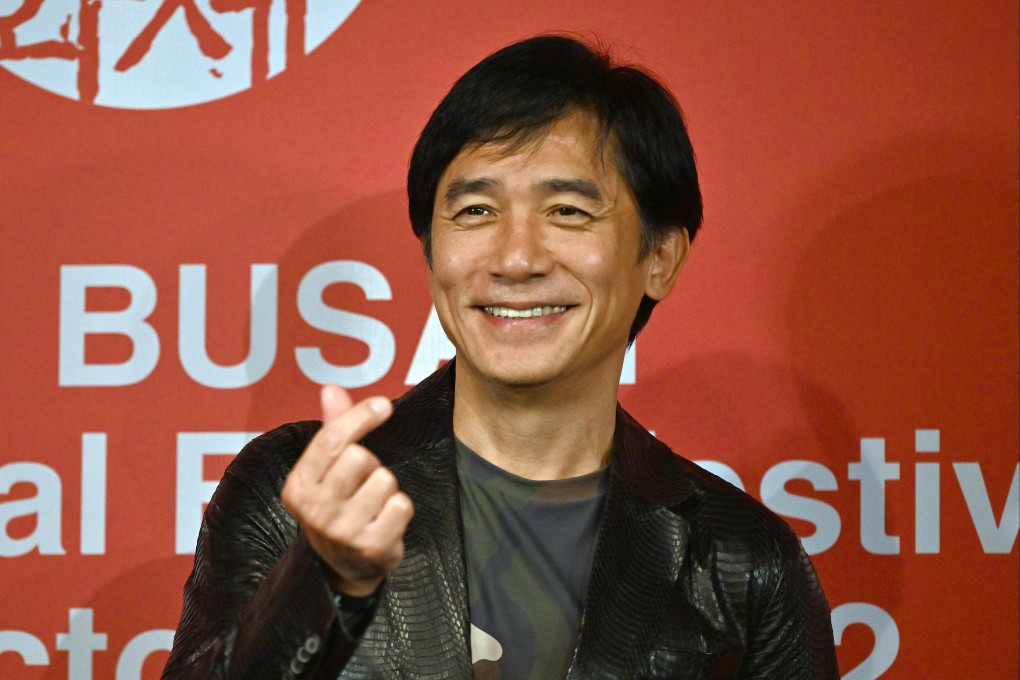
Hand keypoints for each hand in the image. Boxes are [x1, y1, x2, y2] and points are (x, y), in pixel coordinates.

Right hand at [281, 385, 413, 596]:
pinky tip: (385, 522)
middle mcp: (314, 511)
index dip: (360, 416)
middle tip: (364, 484)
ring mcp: (342, 532)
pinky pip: (402, 505)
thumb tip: (331, 389)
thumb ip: (332, 428)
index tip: (382, 405)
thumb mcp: (327, 472)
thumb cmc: (338, 507)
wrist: (344, 569)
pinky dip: (401, 509)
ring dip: (387, 488)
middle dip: (372, 464)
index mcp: (297, 487)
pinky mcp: (371, 547)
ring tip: (374, 505)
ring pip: (385, 479)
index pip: (331, 440)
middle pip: (361, 457)